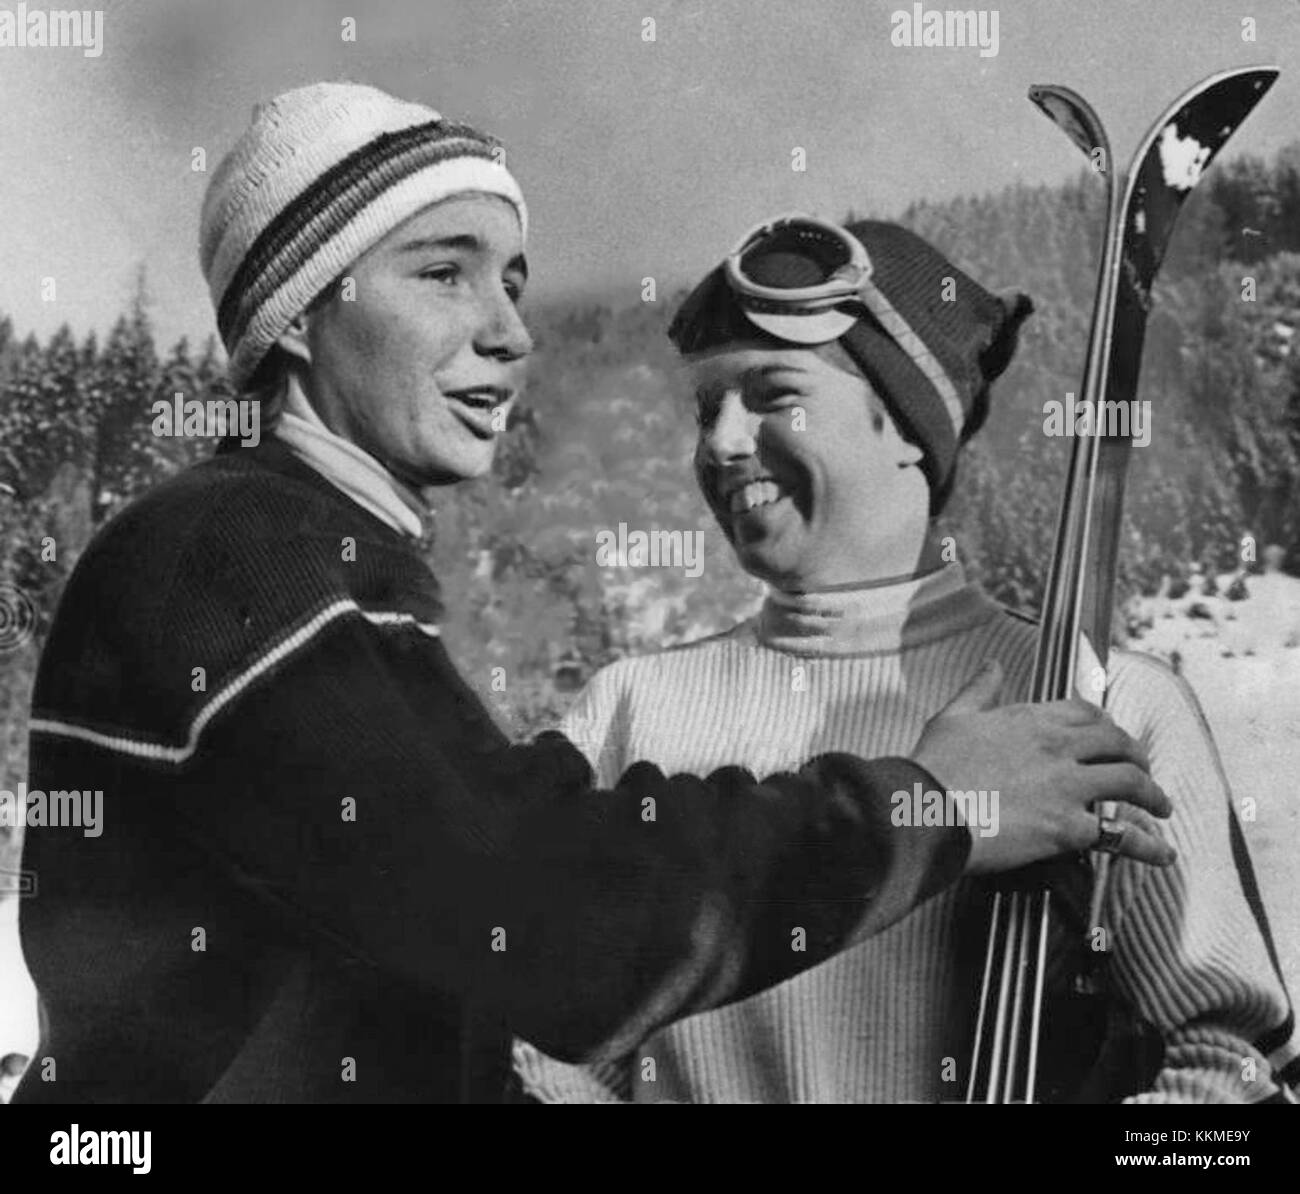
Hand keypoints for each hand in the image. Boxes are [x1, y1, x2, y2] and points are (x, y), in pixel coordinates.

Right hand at [911, 660, 1174, 875]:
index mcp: (1030, 719)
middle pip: (1117, 742)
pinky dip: (1147, 845)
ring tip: (1159, 807)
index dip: (1105, 724)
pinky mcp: (1068, 827)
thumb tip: (992, 666)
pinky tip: (1162, 854)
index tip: (1110, 736)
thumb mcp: (952, 717)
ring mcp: (1067, 786)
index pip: (1085, 712)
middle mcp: (1057, 747)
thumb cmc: (932, 769)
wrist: (923, 812)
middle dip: (1136, 755)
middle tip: (1141, 769)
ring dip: (1152, 794)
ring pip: (1130, 781)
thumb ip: (979, 690)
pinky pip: (1119, 834)